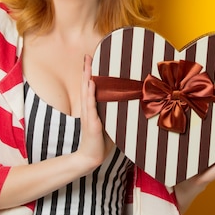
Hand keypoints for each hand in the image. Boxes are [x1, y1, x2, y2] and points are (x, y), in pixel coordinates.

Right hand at [76, 55, 114, 170]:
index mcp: (92, 109)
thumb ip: (114, 113)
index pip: (89, 88)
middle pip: (86, 86)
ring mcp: (89, 116)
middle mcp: (88, 110)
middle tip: (87, 56)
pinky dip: (91, 95)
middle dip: (86, 70)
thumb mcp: (109, 124)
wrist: (91, 158)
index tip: (90, 60)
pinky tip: (92, 85)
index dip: (89, 74)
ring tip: (88, 65)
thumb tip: (128, 104)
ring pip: (87, 93)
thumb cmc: (101, 142)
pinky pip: (91, 107)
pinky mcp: (92, 124)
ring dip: (87, 78)